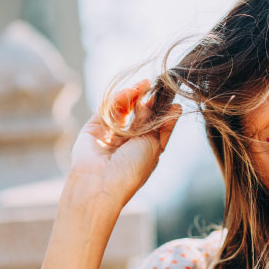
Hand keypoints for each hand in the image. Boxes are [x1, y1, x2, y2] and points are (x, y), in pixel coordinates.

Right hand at [68, 79, 181, 206]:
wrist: (101, 183)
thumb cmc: (133, 168)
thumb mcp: (152, 144)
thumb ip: (154, 122)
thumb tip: (164, 103)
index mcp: (146, 153)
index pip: (158, 130)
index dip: (166, 116)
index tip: (175, 102)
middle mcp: (128, 145)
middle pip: (141, 118)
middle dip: (150, 103)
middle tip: (158, 87)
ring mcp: (110, 137)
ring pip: (124, 112)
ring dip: (134, 97)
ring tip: (145, 84)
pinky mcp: (93, 130)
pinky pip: (107, 110)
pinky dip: (118, 100)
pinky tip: (130, 92)